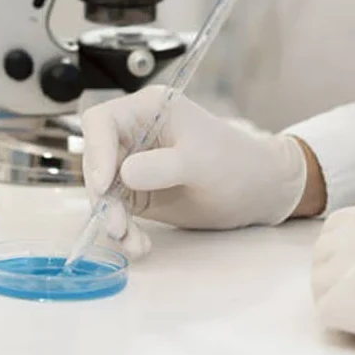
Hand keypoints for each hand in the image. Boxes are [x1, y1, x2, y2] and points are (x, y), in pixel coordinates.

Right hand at [81, 86, 307, 259]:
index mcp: (148, 109)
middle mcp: (134, 134)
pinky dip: (124, 231)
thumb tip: (124, 175)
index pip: (102, 122)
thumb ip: (162, 166)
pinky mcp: (137, 193)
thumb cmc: (236, 163)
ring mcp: (133, 165)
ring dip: (112, 220)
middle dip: (104, 197)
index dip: (95, 151)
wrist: (258, 191)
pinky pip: (117, 212)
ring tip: (133, 243)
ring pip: (103, 192)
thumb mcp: (201, 162)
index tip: (104, 185)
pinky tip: (139, 246)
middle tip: (118, 227)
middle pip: (95, 162)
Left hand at [312, 197, 354, 354]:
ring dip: (334, 303)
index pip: (340, 225)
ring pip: (321, 280)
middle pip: (325, 251)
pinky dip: (341, 326)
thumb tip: (342, 249)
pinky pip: (328, 310)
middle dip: (330, 279)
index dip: (338, 255)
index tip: (351, 277)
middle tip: (353, 304)